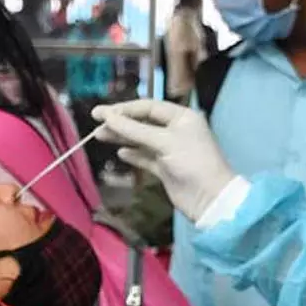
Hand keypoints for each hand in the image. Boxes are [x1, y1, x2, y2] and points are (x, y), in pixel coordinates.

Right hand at [91, 99, 235, 221]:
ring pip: (142, 140)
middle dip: (120, 122)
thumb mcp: (164, 142)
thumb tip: (108, 117)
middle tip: (96, 123)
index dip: (124, 109)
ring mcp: (171, 150)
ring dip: (122, 137)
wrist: (210, 199)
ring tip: (99, 136)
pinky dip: (133, 154)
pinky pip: (146, 157)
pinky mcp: (166, 168)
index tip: (101, 113)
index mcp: (182, 117)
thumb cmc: (192, 162)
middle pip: (143, 122)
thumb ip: (134, 130)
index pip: (148, 107)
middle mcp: (176, 130)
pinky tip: (120, 153)